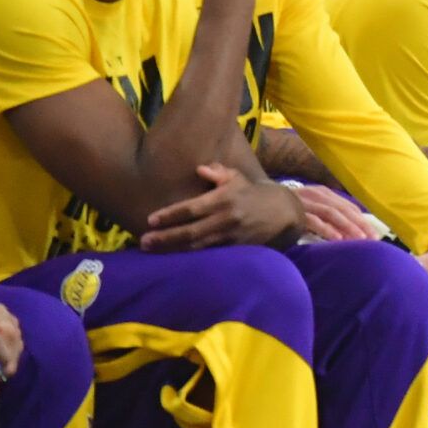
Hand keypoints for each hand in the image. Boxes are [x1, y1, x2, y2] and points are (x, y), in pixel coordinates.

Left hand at [140, 163, 302, 250]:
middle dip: (165, 237)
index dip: (170, 215)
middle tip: (144, 241)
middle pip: (190, 231)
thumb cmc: (253, 193)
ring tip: (153, 251)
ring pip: (198, 246)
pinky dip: (192, 257)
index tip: (150, 219)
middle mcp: (227, 218)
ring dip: (173, 249)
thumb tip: (199, 169)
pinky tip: (175, 258)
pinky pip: (211, 254)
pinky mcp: (238, 249)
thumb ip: (217, 172)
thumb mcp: (237, 177)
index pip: (192, 208)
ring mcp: (232, 236)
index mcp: (224, 198)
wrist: (284, 213)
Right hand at [292, 184, 381, 240]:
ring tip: (360, 241)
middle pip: (344, 210)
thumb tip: (349, 229)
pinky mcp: (295, 211)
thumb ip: (329, 214)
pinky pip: (314, 221)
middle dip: (360, 225)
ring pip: (332, 214)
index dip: (363, 221)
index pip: (348, 207)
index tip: (375, 235)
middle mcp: (317, 195)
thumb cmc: (291, 207)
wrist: (262, 200)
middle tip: (373, 240)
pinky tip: (337, 239)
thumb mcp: (312, 206)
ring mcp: (307, 202)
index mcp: (324, 193)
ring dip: (348, 228)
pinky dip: (327, 230)